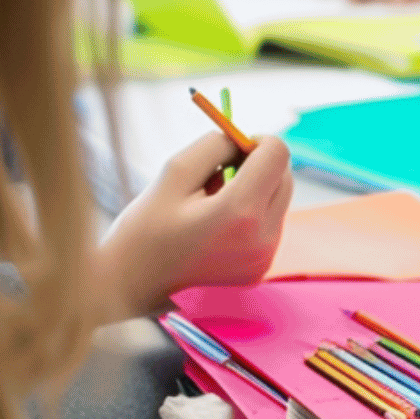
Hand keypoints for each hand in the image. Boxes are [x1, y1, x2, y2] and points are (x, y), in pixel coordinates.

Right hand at [97, 132, 292, 318]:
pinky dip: (252, 214)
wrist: (135, 280)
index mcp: (239, 212)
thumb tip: (249, 139)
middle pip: (284, 177)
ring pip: (280, 200)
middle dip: (258, 165)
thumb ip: (217, 145)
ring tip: (213, 202)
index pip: (277, 155)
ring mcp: (265, 257)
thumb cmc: (147, 223)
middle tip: (220, 170)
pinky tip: (218, 225)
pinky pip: (270, 224)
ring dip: (255, 190)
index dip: (256, 141)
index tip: (232, 146)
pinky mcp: (262, 268)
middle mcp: (262, 238)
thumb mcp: (175, 170)